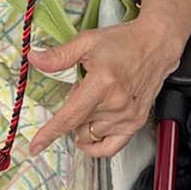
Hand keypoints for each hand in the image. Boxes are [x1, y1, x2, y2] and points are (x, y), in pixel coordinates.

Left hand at [27, 19, 184, 159]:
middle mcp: (115, 104)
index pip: (69, 117)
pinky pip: (110, 147)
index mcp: (102, 83)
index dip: (49, 133)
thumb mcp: (88, 42)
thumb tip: (34, 59)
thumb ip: (59, 56)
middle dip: (72, 111)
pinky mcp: (136, 122)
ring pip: (90, 135)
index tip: (35, 146)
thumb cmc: (124, 42)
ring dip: (84, 123)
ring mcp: (127, 116)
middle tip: (83, 89)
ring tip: (95, 100)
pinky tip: (89, 137)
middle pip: (78, 125)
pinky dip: (96, 146)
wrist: (156, 45)